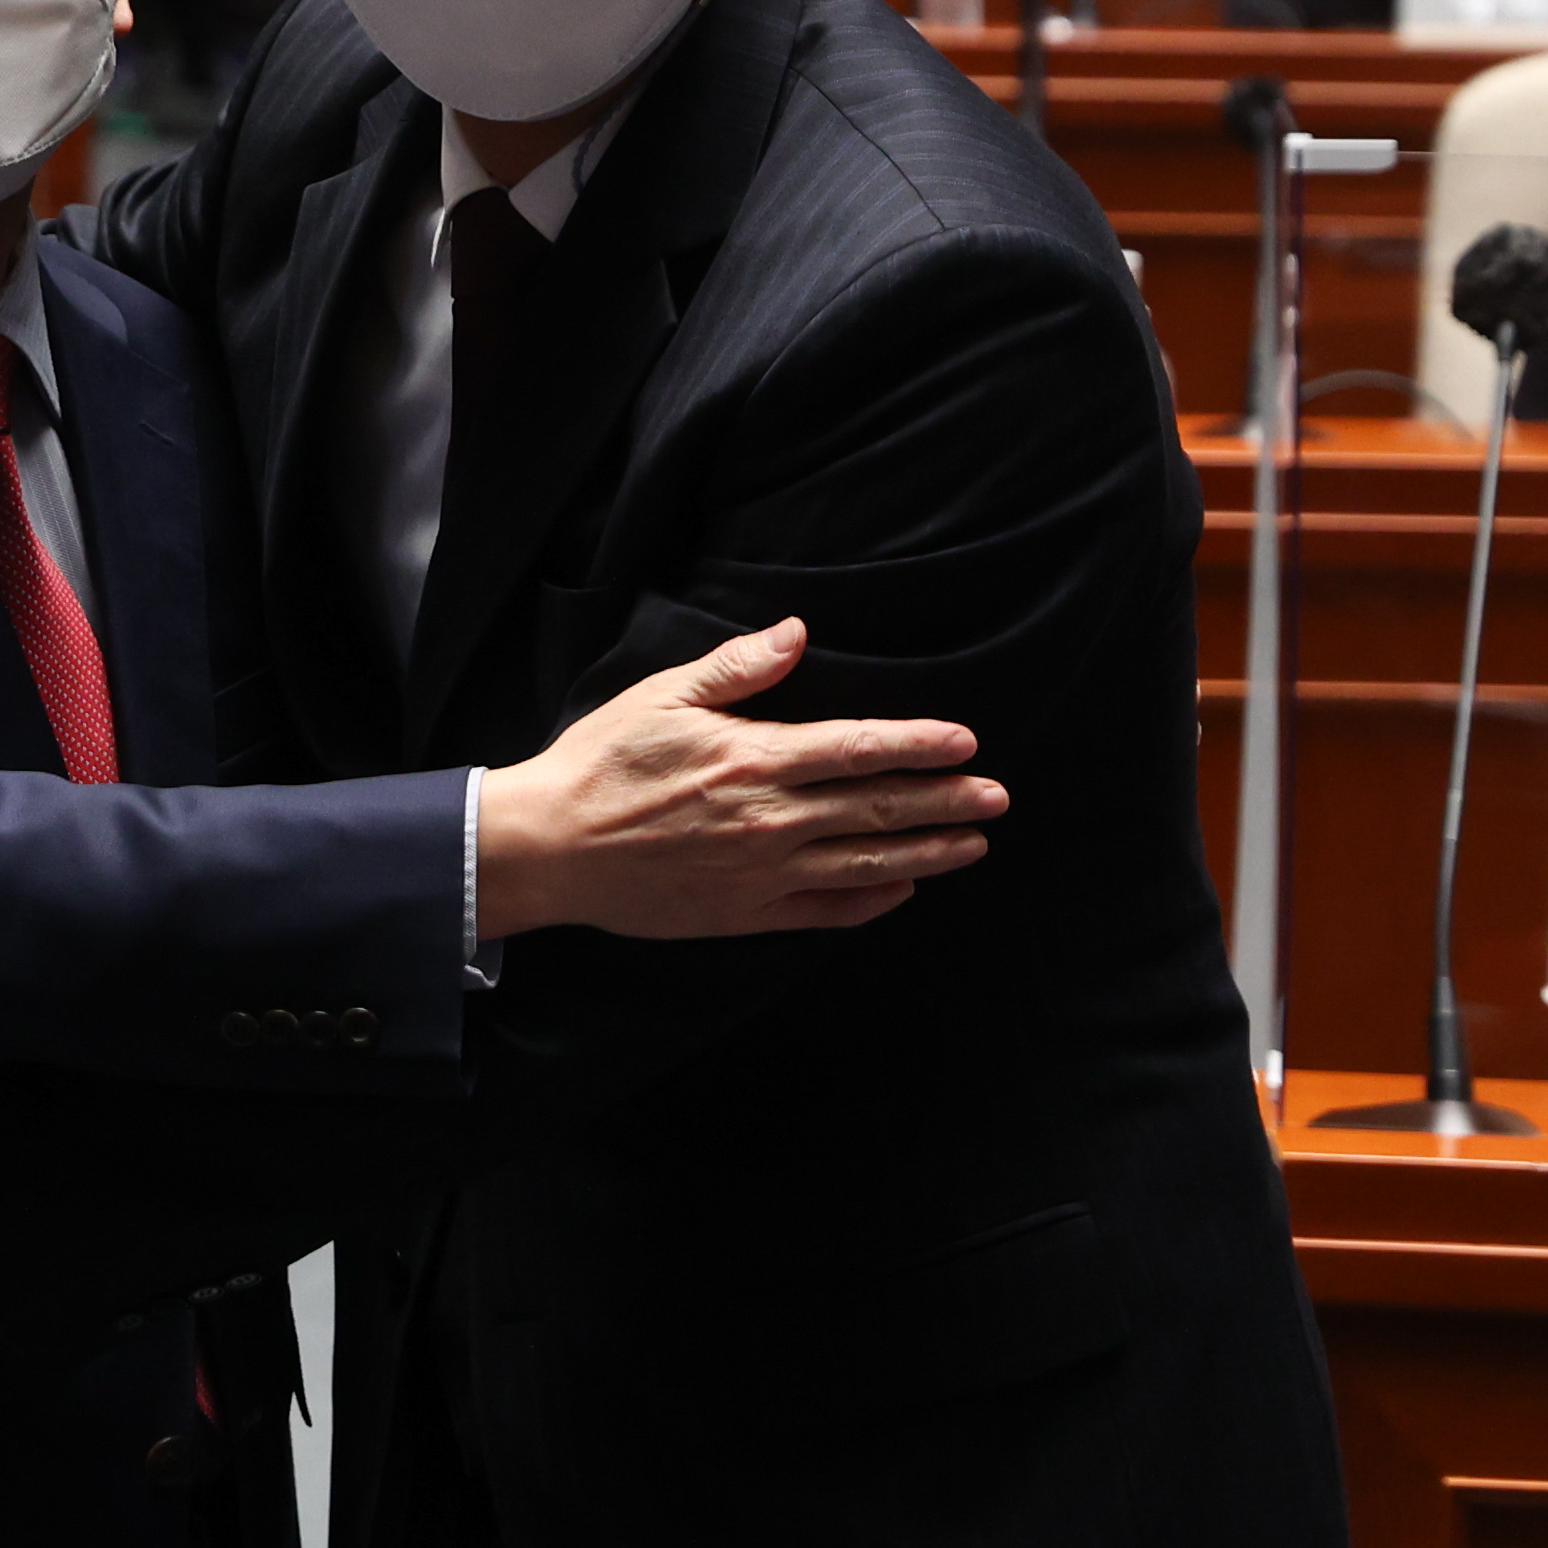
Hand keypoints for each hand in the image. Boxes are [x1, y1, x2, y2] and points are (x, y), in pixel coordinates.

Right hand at [475, 619, 1005, 939]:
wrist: (550, 850)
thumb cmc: (602, 763)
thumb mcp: (662, 697)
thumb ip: (737, 668)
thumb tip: (798, 632)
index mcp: (752, 758)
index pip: (855, 748)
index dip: (916, 743)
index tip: (964, 740)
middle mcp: (768, 820)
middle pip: (876, 808)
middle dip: (945, 801)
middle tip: (997, 797)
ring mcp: (760, 874)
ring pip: (865, 865)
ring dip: (927, 853)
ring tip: (975, 845)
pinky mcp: (744, 915)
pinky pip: (824, 912)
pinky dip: (871, 903)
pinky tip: (904, 890)